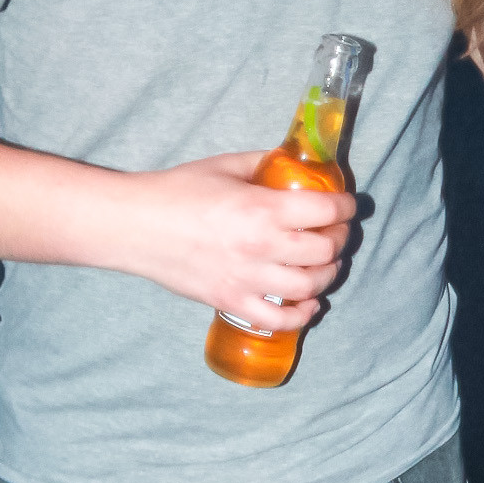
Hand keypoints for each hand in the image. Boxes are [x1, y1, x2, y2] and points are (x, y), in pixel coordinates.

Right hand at [119, 152, 355, 327]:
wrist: (135, 225)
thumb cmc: (177, 191)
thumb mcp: (227, 166)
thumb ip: (264, 163)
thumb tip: (293, 163)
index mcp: (262, 208)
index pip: (326, 210)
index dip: (347, 207)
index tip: (348, 205)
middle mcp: (261, 246)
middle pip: (325, 250)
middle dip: (340, 240)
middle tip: (336, 233)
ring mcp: (247, 278)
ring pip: (310, 286)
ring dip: (328, 275)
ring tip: (325, 265)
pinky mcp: (231, 301)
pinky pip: (279, 319)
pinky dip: (303, 315)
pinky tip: (309, 303)